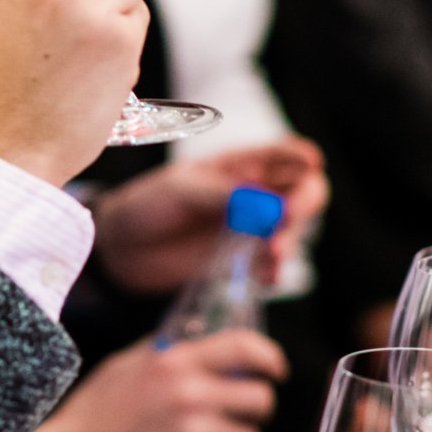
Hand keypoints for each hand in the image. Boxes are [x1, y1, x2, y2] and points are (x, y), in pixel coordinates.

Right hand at [28, 330, 286, 431]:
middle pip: (261, 400)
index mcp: (174, 362)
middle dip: (253, 410)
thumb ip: (166, 352)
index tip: (275, 371)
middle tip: (235, 417)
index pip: (244, 347)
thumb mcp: (125, 365)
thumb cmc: (94, 413)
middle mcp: (189, 395)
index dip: (270, 358)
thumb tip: (204, 342)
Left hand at [92, 139, 327, 293]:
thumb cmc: (147, 205)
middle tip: (290, 215)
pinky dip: (274, 270)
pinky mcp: (240, 260)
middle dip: (305, 200)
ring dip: (289, 239)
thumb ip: (224, 195)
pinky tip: (266, 276)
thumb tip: (271, 206)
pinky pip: (270, 265)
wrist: (120, 248)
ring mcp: (249, 228)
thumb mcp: (182, 191)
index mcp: (239, 166)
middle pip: (300, 191)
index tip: (311, 163)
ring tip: (271, 253)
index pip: (284, 154)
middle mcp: (252, 194)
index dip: (302, 156)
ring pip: (290, 230)